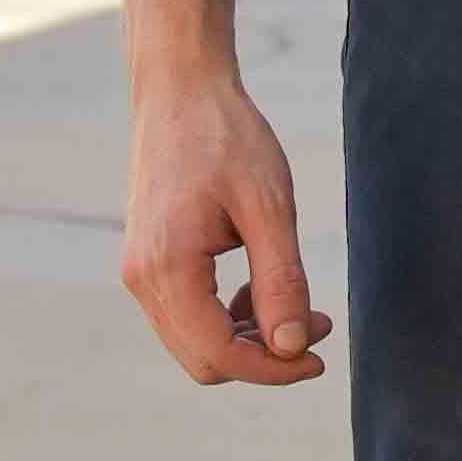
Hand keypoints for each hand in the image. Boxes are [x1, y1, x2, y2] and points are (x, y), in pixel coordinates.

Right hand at [119, 64, 333, 384]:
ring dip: (250, 338)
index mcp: (167, 267)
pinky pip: (188, 316)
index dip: (274, 369)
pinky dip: (229, 317)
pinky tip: (263, 287)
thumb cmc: (227, 137)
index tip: (321, 358)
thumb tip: (291, 348)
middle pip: (205, 360)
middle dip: (264, 356)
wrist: (180, 91)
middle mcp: (142, 279)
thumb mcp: (269, 207)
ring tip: (299, 304)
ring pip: (196, 343)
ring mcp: (140, 272)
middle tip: (318, 323)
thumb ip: (281, 281)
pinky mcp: (149, 262)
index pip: (220, 354)